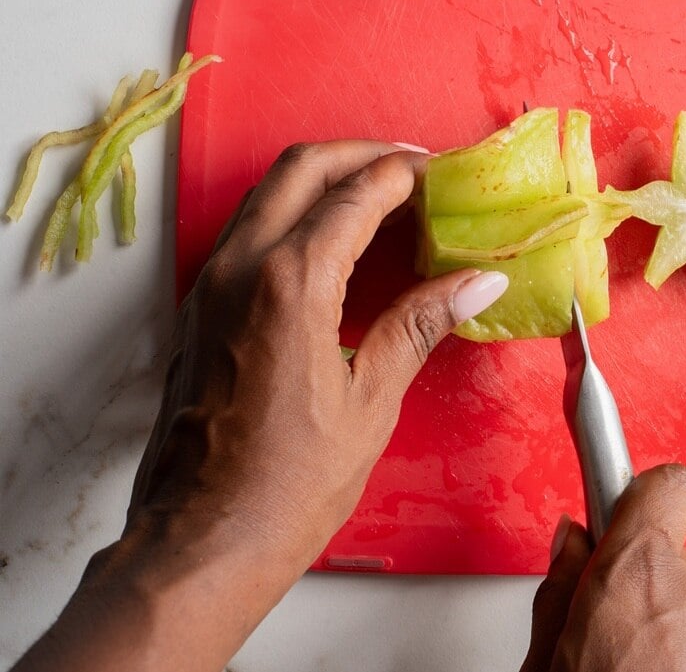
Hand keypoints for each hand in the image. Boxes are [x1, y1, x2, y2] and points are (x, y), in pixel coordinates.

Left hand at [14, 140, 508, 671]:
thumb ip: (420, 324)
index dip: (405, 175)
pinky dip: (292, 215)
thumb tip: (479, 281)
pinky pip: (247, 232)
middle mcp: (239, 268)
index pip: (356, 195)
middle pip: (301, 169)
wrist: (201, 540)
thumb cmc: (289, 484)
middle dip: (360, 154)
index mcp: (289, 283)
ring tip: (378, 197)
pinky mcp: (197, 310)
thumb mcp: (370, 400)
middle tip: (412, 168)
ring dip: (322, 179)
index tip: (442, 175)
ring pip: (266, 194)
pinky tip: (332, 245)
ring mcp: (209, 286)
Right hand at [520, 465, 685, 671]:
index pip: (666, 486)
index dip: (643, 495)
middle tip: (607, 634)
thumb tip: (571, 541)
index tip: (623, 498)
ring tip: (632, 671)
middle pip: (669, 559)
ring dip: (667, 629)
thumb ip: (560, 589)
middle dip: (641, 586)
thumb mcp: (544, 659)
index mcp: (636, 574)